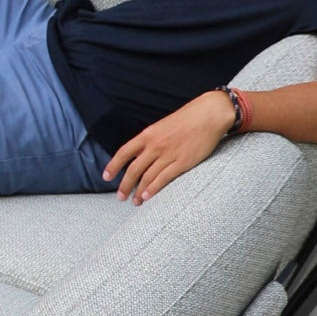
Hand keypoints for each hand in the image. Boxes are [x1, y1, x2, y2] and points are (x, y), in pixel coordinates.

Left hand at [103, 90, 234, 203]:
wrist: (209, 114)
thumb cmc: (188, 118)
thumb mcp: (162, 126)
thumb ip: (150, 140)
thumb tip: (140, 154)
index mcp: (148, 135)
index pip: (124, 152)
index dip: (113, 166)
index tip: (106, 177)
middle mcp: (155, 146)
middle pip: (133, 170)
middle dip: (125, 186)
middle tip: (120, 197)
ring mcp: (168, 154)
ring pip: (147, 177)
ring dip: (139, 192)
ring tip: (136, 202)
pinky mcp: (182, 162)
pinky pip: (163, 178)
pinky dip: (153, 189)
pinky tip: (147, 197)